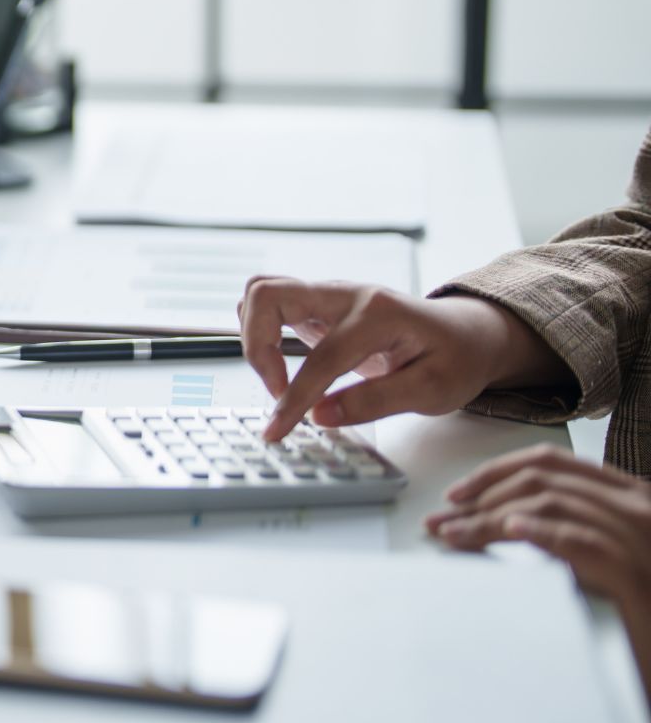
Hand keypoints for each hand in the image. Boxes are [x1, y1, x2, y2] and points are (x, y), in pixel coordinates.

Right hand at [238, 278, 567, 441]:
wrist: (467, 335)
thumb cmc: (456, 359)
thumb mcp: (432, 390)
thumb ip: (375, 401)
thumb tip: (321, 415)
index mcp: (378, 313)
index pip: (320, 358)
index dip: (294, 399)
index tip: (278, 429)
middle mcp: (347, 294)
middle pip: (269, 295)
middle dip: (256, 346)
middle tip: (273, 389)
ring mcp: (330, 295)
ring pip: (262, 292)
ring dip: (254, 335)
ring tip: (276, 379)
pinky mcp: (320, 305)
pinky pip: (272, 304)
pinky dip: (261, 332)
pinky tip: (282, 366)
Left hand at [426, 445, 650, 702]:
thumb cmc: (638, 603)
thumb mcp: (602, 551)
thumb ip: (563, 525)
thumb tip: (493, 520)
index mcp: (626, 493)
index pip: (548, 461)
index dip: (494, 473)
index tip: (455, 495)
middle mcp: (634, 504)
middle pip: (540, 482)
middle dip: (481, 499)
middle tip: (441, 522)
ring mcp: (639, 535)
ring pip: (550, 505)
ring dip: (491, 519)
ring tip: (455, 534)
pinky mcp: (635, 572)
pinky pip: (580, 539)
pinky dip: (541, 531)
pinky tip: (509, 531)